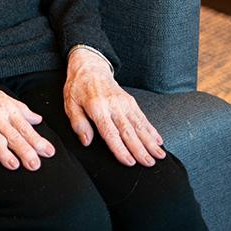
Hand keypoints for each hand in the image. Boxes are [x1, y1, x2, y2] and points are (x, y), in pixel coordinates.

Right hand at [0, 65, 55, 175]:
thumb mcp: (3, 97)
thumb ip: (22, 109)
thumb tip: (38, 120)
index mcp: (7, 109)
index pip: (25, 127)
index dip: (37, 140)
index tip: (49, 152)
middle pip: (13, 135)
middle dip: (25, 150)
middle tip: (35, 164)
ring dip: (3, 153)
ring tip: (13, 165)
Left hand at [63, 49, 165, 166]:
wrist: (90, 67)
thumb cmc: (78, 88)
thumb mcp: (70, 104)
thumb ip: (78, 124)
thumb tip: (87, 141)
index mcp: (97, 108)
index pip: (110, 132)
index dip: (120, 148)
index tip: (129, 162)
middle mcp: (113, 105)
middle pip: (128, 131)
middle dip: (140, 149)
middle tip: (149, 163)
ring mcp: (124, 103)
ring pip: (139, 125)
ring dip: (150, 141)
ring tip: (159, 155)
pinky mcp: (130, 101)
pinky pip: (142, 117)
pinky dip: (151, 130)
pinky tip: (158, 141)